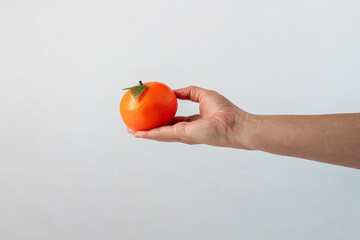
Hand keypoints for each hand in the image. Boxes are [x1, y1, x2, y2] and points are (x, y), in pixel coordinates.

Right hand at [127, 86, 251, 148]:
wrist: (235, 124)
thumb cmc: (225, 110)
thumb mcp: (203, 94)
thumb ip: (188, 92)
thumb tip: (174, 91)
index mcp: (191, 122)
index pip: (172, 121)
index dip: (160, 118)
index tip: (148, 114)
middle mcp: (185, 131)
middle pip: (162, 130)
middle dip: (148, 129)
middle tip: (133, 125)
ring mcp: (183, 135)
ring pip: (159, 135)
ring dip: (144, 133)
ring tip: (130, 129)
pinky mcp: (183, 135)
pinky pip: (163, 134)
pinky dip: (150, 134)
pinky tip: (139, 133)